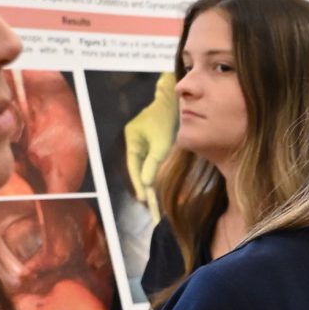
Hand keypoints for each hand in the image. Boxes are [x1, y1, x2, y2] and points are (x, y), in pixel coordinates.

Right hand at [124, 71, 178, 214]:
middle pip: (139, 170)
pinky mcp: (156, 143)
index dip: (139, 184)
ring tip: (155, 202)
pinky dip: (157, 175)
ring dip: (150, 183)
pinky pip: (154, 163)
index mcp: (132, 140)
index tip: (144, 200)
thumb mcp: (161, 142)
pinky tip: (161, 187)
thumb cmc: (167, 119)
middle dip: (144, 187)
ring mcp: (146, 143)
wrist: (177, 102)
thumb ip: (153, 163)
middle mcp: (136, 142)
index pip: (134, 167)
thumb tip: (147, 183)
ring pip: (147, 168)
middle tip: (151, 207)